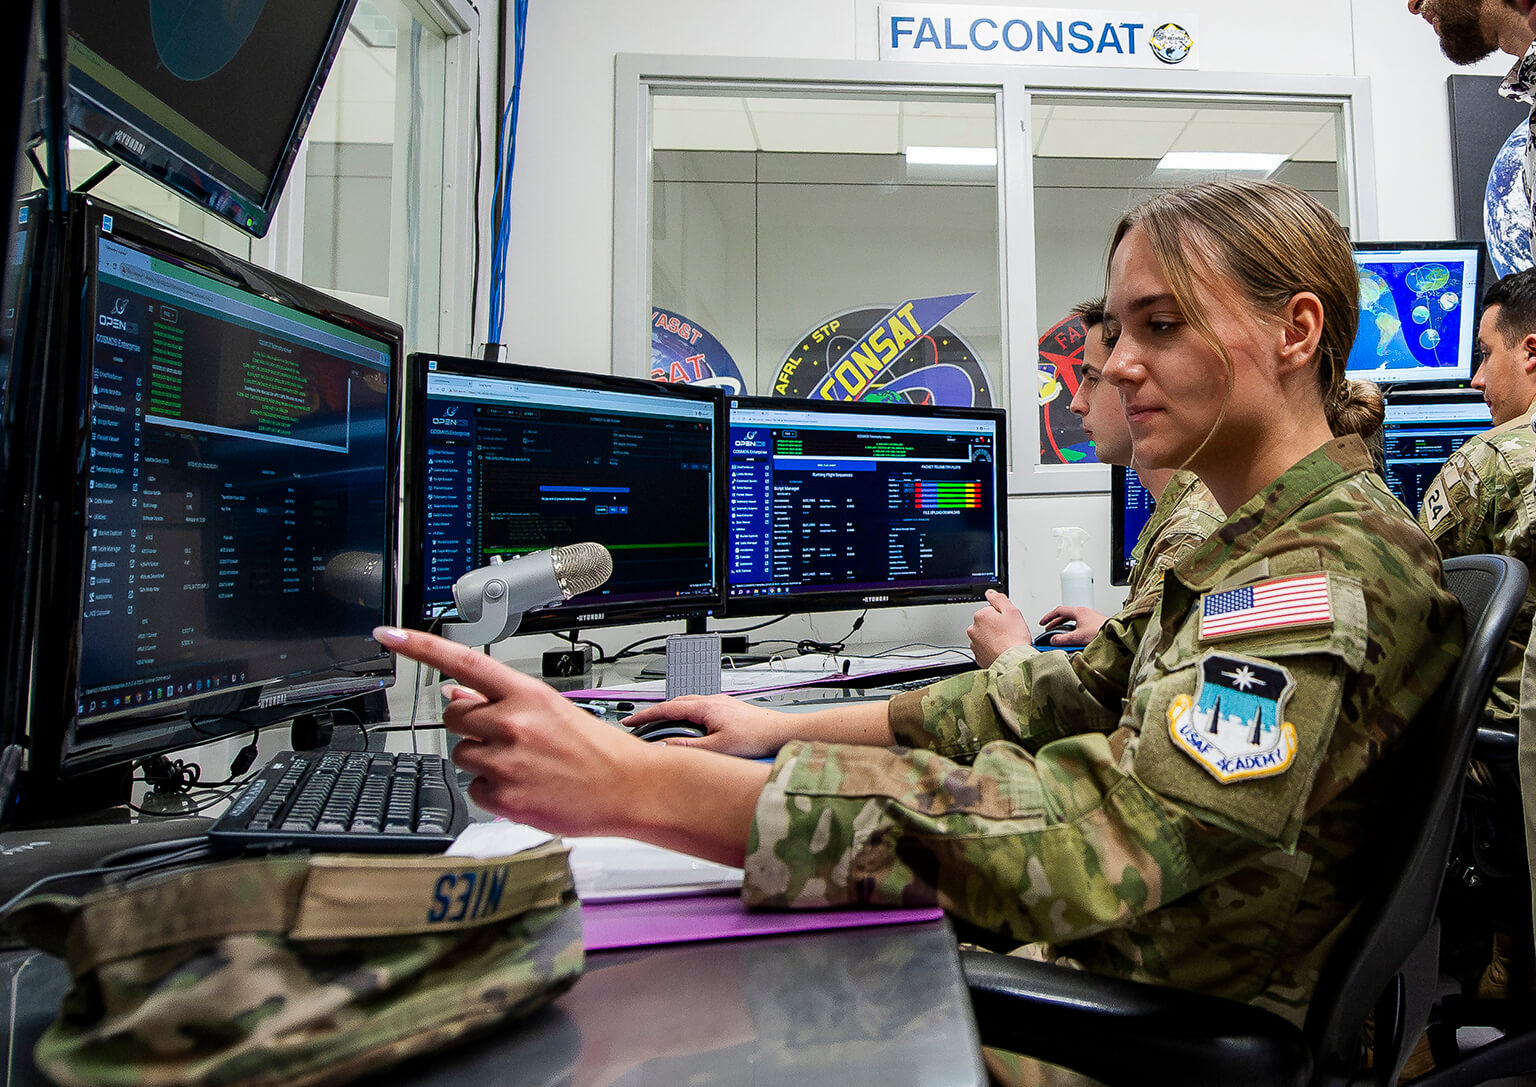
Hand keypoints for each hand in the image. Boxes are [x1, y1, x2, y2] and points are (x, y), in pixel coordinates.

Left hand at [374, 626, 654, 836]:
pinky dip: (492, 792)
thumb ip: (503, 701)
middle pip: (454, 718)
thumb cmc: (598, 749)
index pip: (463, 661)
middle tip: (506, 738)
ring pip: (461, 756)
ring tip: (524, 767)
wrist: (628, 788)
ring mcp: (504, 762)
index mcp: (526, 694)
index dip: (421, 647)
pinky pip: (473, 790)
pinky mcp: (502, 797)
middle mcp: (511, 723)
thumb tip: (457, 693)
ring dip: (482, 762)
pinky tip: (524, 788)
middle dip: (471, 727)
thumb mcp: (553, 709)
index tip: (390, 635)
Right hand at [622, 695, 799, 758]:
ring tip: (659, 726)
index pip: (666, 708)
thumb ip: (688, 748)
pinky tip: (688, 727)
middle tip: (639, 724)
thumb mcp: (717, 748)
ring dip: (671, 714)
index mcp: (705, 707)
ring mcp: (720, 703)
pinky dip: (686, 716)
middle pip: (674, 703)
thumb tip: (664, 748)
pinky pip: (699, 708)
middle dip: (654, 713)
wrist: (781, 732)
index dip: (645, 715)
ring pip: (687, 704)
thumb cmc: (756, 738)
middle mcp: (711, 700)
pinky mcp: (728, 709)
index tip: (629, 721)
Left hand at [967, 589, 1031, 666]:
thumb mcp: (1012, 612)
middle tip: (1009, 633)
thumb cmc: (1014, 639)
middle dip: (997, 627)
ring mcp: (975, 644)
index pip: (991, 610)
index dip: (1003, 615)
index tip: (1009, 622)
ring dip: (994, 638)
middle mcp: (973, 630)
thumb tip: (990, 593)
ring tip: (1006, 643)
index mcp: (980, 616)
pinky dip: (992, 650)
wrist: (1014, 662)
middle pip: (987, 623)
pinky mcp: (978, 656)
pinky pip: (986, 649)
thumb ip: (999, 599)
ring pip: (985, 637)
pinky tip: (1002, 651)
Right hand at [1036, 605, 1106, 646]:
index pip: (1059, 611)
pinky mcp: (1095, 623)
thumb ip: (1063, 639)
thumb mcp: (1078, 637)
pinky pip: (1079, 623)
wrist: (1116, 634)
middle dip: (1055, 622)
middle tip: (1048, 628)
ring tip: (1059, 633)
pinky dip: (1072, 628)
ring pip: (1073, 619)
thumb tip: (1053, 640)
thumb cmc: (1101, 631)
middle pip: (1065, 615)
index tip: (1043, 622)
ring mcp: (1090, 617)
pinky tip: (1073, 636)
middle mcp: (1084, 612)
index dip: (1049, 617)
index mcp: (1078, 611)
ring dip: (1064, 626)